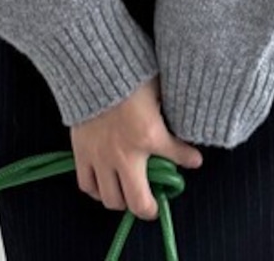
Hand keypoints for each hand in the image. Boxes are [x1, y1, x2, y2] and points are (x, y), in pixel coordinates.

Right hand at [70, 76, 203, 220]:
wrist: (92, 65)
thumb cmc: (127, 72)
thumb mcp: (157, 87)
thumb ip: (169, 109)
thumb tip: (182, 119)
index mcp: (149, 135)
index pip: (178, 156)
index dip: (189, 159)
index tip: (192, 159)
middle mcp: (125, 154)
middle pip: (138, 202)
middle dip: (149, 208)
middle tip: (152, 204)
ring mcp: (101, 156)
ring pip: (111, 199)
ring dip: (122, 200)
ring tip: (127, 194)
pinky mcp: (82, 152)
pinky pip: (87, 184)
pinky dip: (96, 189)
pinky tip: (103, 183)